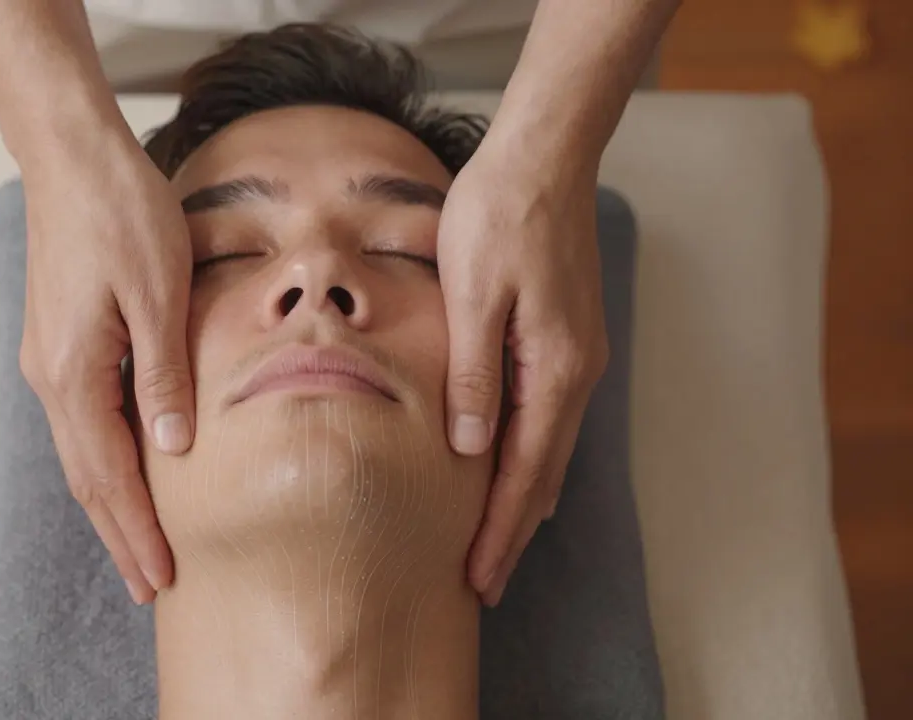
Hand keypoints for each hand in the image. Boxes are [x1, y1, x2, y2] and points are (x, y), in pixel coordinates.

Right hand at [17, 124, 193, 604]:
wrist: (70, 156)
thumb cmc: (121, 214)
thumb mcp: (158, 295)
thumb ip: (165, 376)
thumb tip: (173, 451)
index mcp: (75, 374)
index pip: (109, 477)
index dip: (137, 531)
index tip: (162, 579)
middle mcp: (53, 377)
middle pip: (87, 478)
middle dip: (120, 535)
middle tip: (151, 588)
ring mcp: (51, 360)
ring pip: (82, 453)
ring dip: (111, 505)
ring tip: (139, 547)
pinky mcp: (61, 342)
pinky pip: (84, 421)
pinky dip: (105, 462)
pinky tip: (127, 472)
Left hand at [437, 136, 607, 606]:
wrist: (544, 158)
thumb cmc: (497, 218)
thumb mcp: (472, 297)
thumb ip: (473, 377)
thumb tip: (469, 452)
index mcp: (553, 371)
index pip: (522, 474)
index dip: (498, 532)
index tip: (478, 582)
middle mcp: (575, 373)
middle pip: (541, 474)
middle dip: (511, 532)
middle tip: (482, 585)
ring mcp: (575, 357)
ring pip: (547, 449)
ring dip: (519, 500)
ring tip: (493, 544)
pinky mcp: (566, 339)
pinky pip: (547, 417)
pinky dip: (526, 457)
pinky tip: (507, 470)